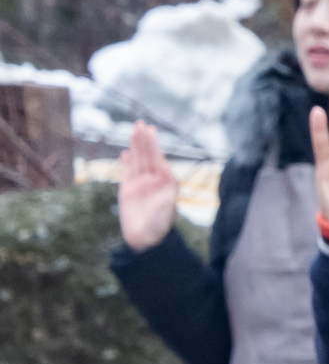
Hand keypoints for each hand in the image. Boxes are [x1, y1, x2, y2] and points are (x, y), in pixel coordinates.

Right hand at [116, 121, 177, 250]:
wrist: (145, 240)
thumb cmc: (159, 224)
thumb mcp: (165, 205)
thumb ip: (165, 187)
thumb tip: (166, 167)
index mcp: (165, 182)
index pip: (158, 158)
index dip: (153, 144)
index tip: (150, 130)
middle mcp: (154, 181)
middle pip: (147, 156)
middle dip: (144, 140)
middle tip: (140, 124)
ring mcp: (141, 184)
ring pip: (137, 161)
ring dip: (136, 147)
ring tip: (134, 132)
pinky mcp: (128, 191)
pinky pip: (127, 173)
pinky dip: (127, 163)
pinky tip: (126, 153)